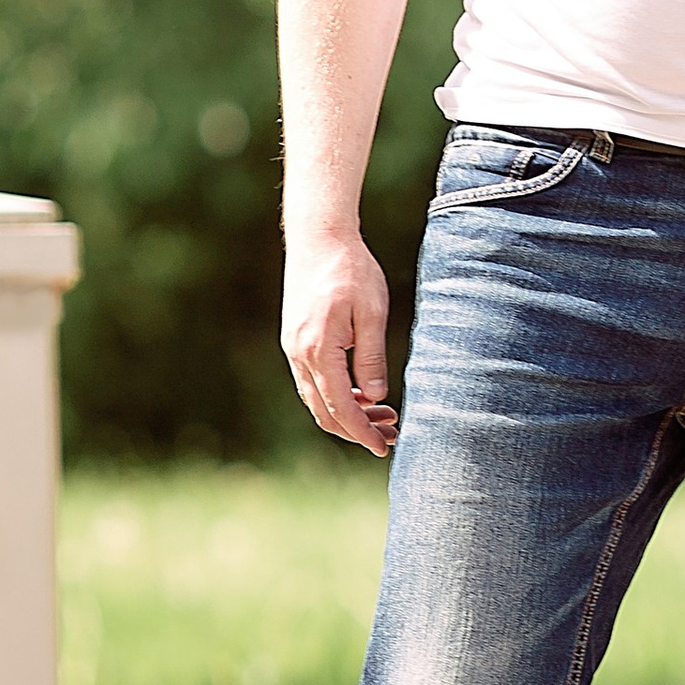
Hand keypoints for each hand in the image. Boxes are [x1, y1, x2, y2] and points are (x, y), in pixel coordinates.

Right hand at [282, 224, 399, 454]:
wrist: (318, 237)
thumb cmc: (351, 269)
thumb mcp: (372, 312)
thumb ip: (371, 356)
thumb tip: (375, 397)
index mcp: (319, 350)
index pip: (340, 407)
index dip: (362, 432)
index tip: (382, 447)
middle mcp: (299, 354)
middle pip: (324, 411)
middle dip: (356, 430)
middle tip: (391, 435)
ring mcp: (293, 348)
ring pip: (316, 399)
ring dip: (347, 413)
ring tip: (384, 415)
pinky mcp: (295, 340)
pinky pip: (312, 382)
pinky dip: (335, 395)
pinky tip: (361, 393)